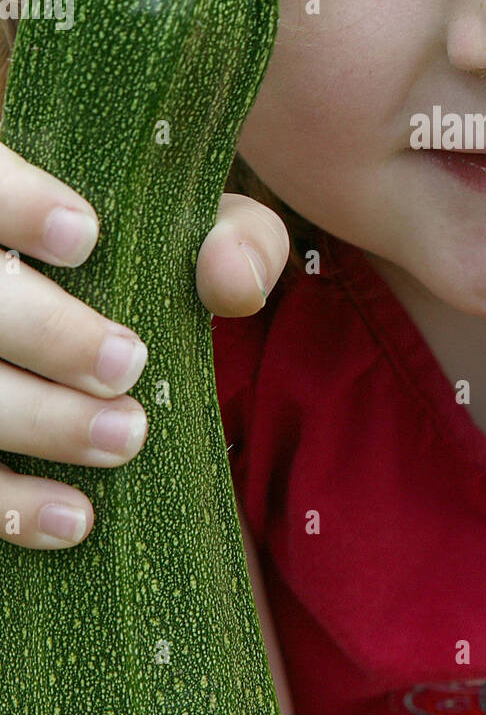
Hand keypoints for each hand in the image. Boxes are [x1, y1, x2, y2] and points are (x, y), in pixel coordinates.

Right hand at [0, 142, 289, 549]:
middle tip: (128, 363)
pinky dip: (12, 505)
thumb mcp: (197, 238)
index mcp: (4, 196)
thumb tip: (229, 278)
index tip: (88, 237)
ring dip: (41, 421)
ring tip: (125, 437)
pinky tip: (77, 518)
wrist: (92, 341)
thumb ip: (234, 235)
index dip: (19, 203)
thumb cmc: (146, 268)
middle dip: (49, 334)